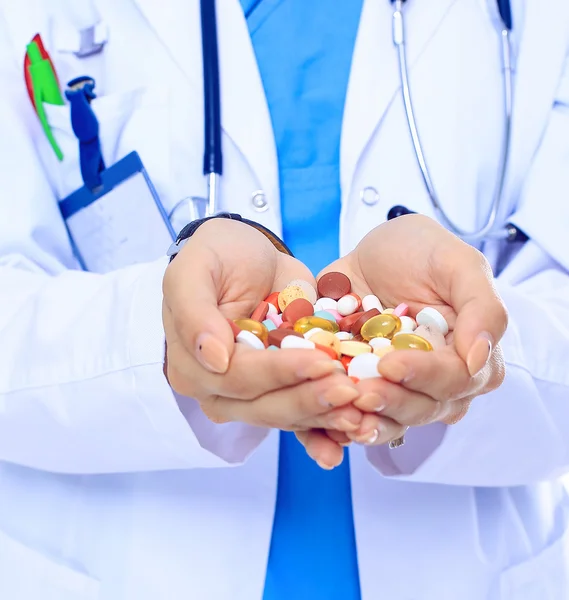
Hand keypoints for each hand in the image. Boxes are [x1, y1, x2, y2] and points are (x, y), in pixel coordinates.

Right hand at [162, 219, 362, 464]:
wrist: (248, 254)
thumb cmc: (217, 256)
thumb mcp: (194, 270)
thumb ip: (194, 312)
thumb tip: (215, 360)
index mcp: (192, 365)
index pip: (237, 377)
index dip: (279, 373)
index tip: (321, 362)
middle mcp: (218, 390)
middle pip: (263, 406)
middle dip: (308, 400)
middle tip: (350, 391)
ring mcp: (251, 395)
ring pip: (287, 416)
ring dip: (324, 416)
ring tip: (360, 409)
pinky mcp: (281, 390)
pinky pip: (304, 415)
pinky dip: (328, 422)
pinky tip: (354, 427)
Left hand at [297, 214, 507, 455]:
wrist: (371, 253)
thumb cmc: (421, 251)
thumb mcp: (457, 263)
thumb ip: (482, 307)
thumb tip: (479, 360)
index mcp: (466, 357)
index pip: (454, 379)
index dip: (425, 376)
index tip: (392, 364)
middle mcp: (435, 382)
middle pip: (421, 408)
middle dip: (391, 403)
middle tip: (360, 392)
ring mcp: (396, 389)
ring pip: (388, 421)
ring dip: (365, 424)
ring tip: (341, 416)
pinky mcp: (360, 387)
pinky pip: (350, 416)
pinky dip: (335, 427)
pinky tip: (321, 427)